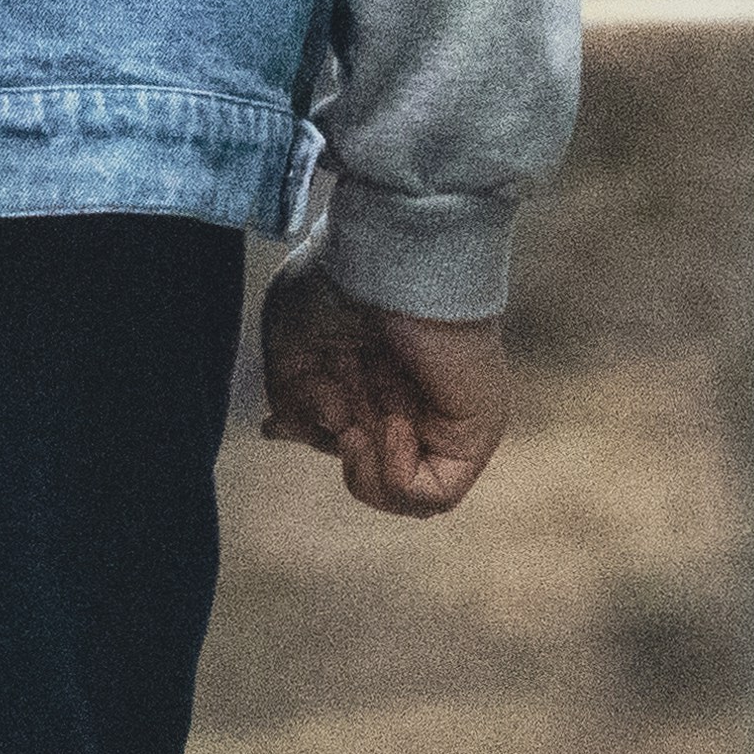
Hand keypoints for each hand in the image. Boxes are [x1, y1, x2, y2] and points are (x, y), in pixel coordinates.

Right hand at [255, 281, 510, 518]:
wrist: (387, 255)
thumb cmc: (338, 285)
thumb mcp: (291, 351)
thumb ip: (296, 404)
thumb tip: (315, 434)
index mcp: (371, 376)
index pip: (348, 439)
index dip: (313, 438)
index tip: (280, 422)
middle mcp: (410, 399)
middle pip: (367, 469)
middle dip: (336, 446)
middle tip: (333, 404)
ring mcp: (442, 419)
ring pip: (404, 498)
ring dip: (363, 474)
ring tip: (357, 427)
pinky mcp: (473, 432)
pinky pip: (437, 495)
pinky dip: (397, 476)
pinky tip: (392, 427)